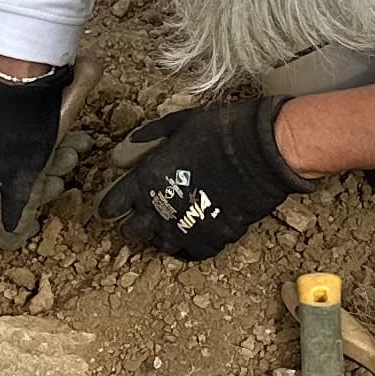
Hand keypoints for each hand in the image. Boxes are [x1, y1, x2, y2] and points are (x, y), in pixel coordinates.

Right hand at [0, 56, 70, 234]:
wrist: (22, 77)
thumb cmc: (21, 132)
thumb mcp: (23, 180)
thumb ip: (14, 211)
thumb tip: (6, 239)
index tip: (17, 231)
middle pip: (4, 194)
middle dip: (38, 190)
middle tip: (57, 182)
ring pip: (21, 168)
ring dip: (51, 165)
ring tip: (70, 153)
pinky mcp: (3, 123)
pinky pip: (27, 146)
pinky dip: (48, 147)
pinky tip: (71, 139)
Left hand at [96, 98, 301, 261]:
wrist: (264, 150)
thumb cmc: (222, 131)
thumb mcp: (180, 122)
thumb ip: (150, 136)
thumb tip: (130, 144)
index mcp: (146, 180)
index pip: (112, 205)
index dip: (110, 206)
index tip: (113, 207)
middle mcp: (160, 210)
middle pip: (132, 232)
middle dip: (135, 224)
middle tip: (143, 215)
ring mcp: (186, 229)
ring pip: (161, 245)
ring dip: (162, 235)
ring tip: (171, 224)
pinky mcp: (213, 239)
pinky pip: (193, 253)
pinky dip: (191, 245)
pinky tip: (195, 233)